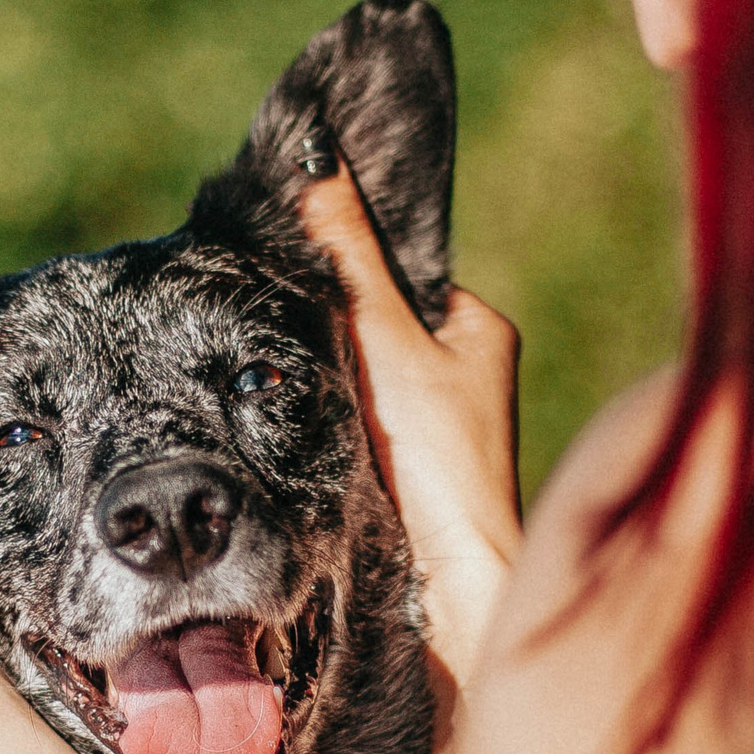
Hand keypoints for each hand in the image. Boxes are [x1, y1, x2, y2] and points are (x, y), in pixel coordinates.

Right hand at [300, 157, 522, 753]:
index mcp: (481, 330)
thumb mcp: (387, 343)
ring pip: (361, 376)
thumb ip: (347, 259)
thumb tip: (315, 162)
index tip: (290, 261)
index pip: (398, 270)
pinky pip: (353, 423)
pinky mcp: (408, 474)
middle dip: (328, 323)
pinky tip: (294, 431)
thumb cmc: (439, 467)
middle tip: (272, 322)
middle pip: (376, 323)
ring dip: (322, 378)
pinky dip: (324, 421)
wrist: (452, 591)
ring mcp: (440, 430)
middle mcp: (469, 377)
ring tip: (280, 380)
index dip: (346, 264)